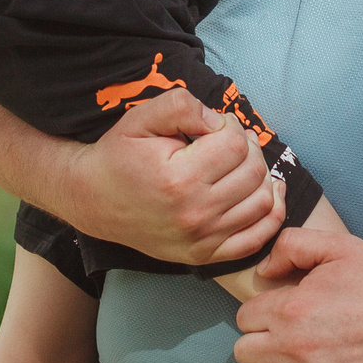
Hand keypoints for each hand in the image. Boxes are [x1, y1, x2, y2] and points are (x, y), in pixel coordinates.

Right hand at [60, 87, 285, 266]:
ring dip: (260, 175)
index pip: (235, 144)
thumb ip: (181, 106)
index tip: (214, 125)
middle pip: (253, 171)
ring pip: (262, 201)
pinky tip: (264, 191)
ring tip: (241, 162)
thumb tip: (217, 119)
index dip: (230, 126)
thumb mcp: (141, 118)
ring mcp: (201, 240)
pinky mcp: (204, 255)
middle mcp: (194, 214)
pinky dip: (270, 213)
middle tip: (228, 140)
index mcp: (179, 179)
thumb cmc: (119, 156)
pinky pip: (257, 237)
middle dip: (248, 147)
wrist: (92, 200)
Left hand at [232, 229, 362, 362]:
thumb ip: (292, 246)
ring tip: (294, 357)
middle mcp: (295, 350)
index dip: (260, 309)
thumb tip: (264, 270)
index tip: (281, 307)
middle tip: (285, 331)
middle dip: (260, 339)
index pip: (244, 318)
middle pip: (244, 354)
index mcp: (291, 310)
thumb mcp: (339, 247)